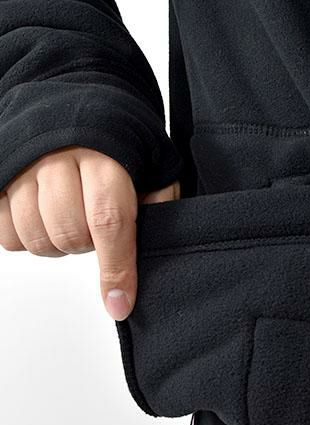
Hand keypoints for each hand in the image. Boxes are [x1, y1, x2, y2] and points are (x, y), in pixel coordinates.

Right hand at [0, 145, 179, 319]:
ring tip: (71, 218)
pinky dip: (27, 238)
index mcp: (105, 158)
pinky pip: (6, 234)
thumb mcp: (153, 164)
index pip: (110, 222)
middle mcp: (58, 159)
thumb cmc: (118, 139)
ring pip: (35, 239)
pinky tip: (44, 218)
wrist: (73, 100)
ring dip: (58, 243)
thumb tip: (158, 248)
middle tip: (95, 226)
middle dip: (88, 246)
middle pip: (70, 236)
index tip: (120, 304)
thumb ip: (159, 202)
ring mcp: (21, 167)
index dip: (116, 269)